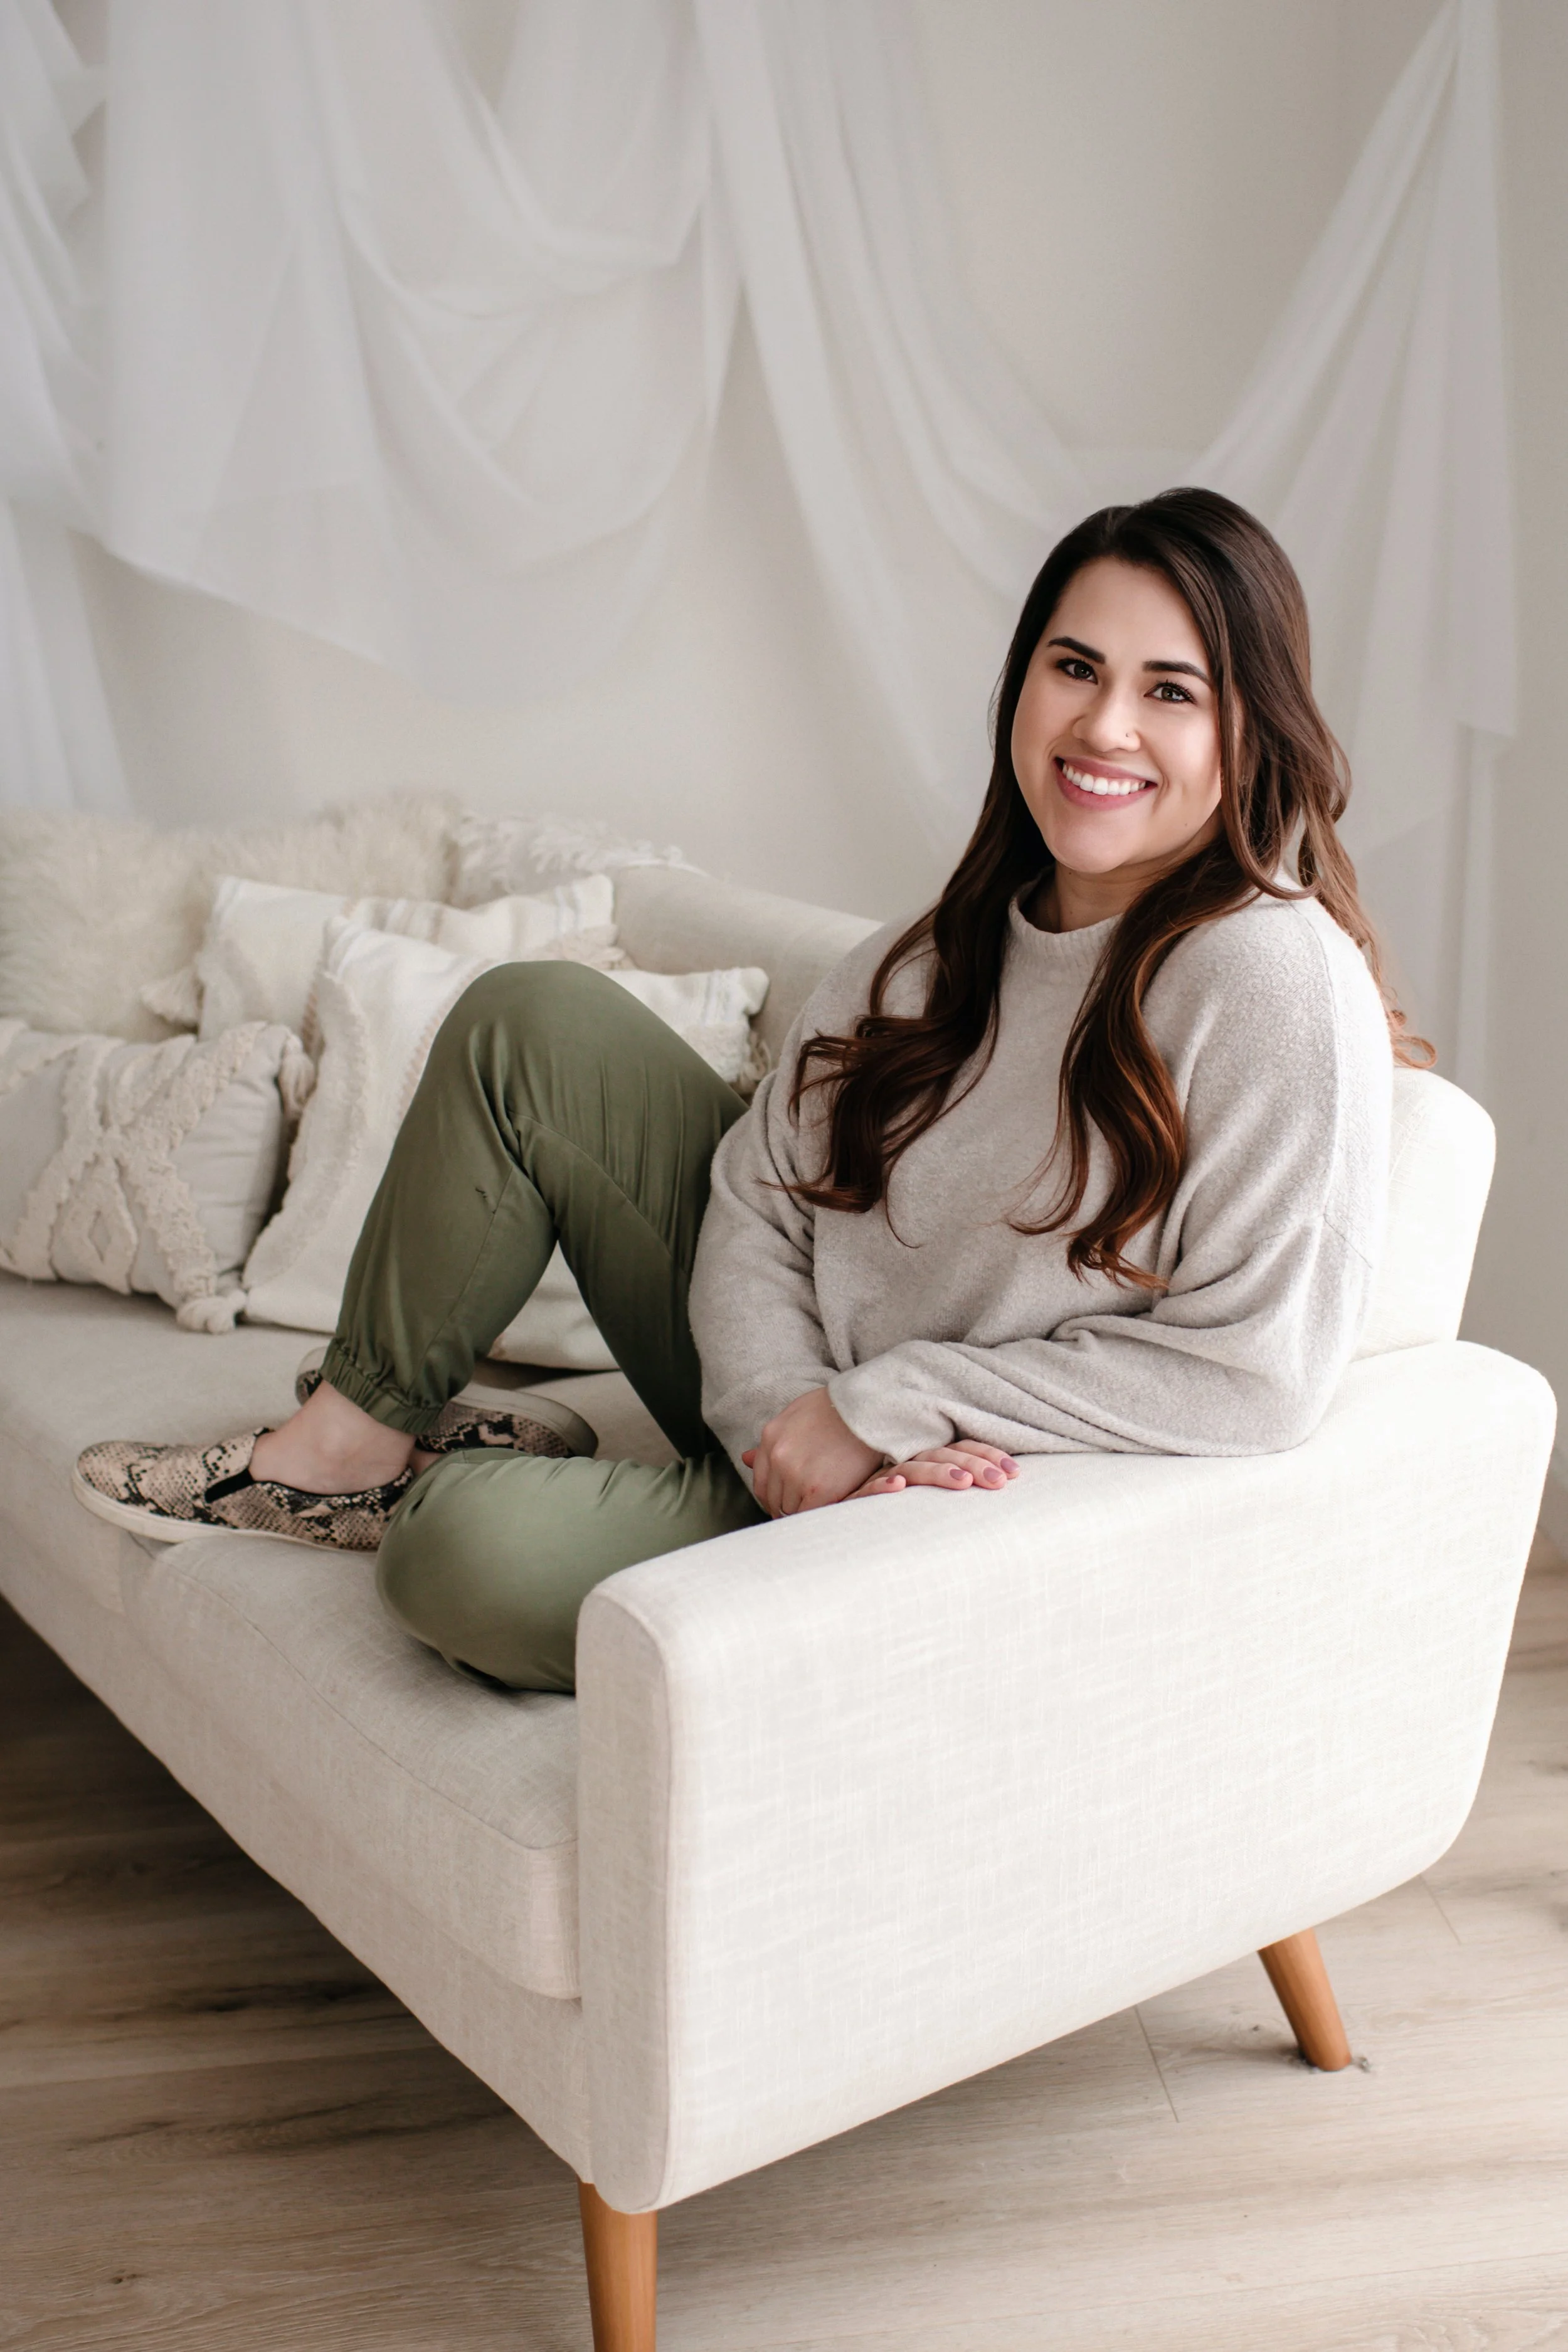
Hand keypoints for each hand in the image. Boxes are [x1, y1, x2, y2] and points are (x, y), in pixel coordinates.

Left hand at [742, 1388, 883, 1516]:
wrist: (869, 1408)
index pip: (761, 1483)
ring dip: (803, 1510)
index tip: (787, 1501)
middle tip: (807, 1506)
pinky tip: (829, 1507)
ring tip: (820, 1505)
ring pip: (789, 1510)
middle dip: (787, 1505)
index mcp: (770, 1438)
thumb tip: (745, 1458)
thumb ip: (771, 1441)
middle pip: (773, 1499)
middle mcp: (778, 1457)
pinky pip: (808, 1514)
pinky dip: (817, 1514)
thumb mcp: (796, 1415)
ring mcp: (795, 1474)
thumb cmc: (837, 1409)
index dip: (774, 1497)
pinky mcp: (818, 1490)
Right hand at [847, 1440, 1018, 1500]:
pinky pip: (867, 1488)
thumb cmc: (891, 1512)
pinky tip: (897, 1488)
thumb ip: (954, 1487)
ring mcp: (880, 1478)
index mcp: (925, 1459)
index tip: (1016, 1474)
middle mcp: (904, 1463)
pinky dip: (882, 1487)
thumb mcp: (928, 1498)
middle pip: (942, 1455)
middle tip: (1000, 1481)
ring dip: (936, 1473)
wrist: (835, 1515)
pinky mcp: (854, 1497)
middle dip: (974, 1465)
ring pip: (912, 1468)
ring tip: (962, 1481)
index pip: (959, 1448)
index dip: (987, 1456)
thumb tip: (1001, 1490)